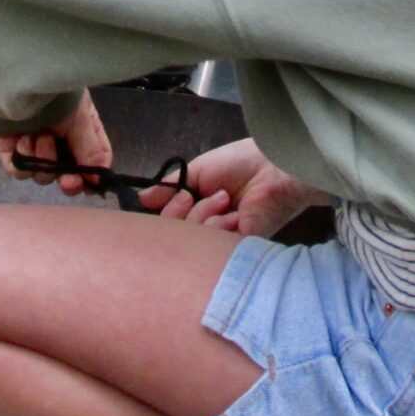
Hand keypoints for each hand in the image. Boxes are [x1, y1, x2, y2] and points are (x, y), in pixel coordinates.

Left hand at [0, 91, 112, 192]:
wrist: (14, 79)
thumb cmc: (55, 94)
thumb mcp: (80, 118)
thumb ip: (90, 150)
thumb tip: (101, 180)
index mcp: (81, 131)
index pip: (92, 162)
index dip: (93, 177)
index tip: (92, 186)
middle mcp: (59, 143)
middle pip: (67, 176)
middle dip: (69, 181)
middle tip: (69, 183)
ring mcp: (34, 149)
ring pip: (43, 176)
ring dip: (44, 159)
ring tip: (41, 135)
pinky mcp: (11, 152)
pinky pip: (20, 171)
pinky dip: (23, 160)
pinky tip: (23, 140)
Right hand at [142, 136, 326, 236]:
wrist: (272, 168)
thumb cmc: (239, 164)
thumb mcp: (197, 171)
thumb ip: (170, 187)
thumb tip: (142, 198)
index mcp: (198, 209)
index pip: (169, 224)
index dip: (169, 211)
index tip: (182, 194)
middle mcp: (207, 227)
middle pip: (174, 236)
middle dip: (180, 214)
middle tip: (194, 196)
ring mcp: (221, 241)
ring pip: (190, 242)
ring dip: (203, 216)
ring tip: (224, 199)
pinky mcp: (236, 251)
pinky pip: (210, 249)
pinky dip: (217, 228)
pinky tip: (234, 216)